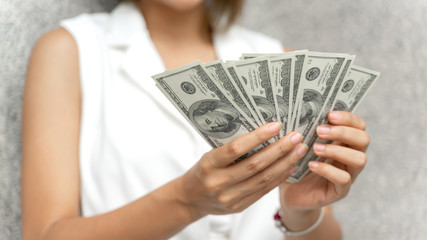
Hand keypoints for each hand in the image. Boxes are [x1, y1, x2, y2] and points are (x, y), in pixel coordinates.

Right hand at [177, 122, 307, 220]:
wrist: (190, 199)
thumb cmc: (202, 171)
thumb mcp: (209, 155)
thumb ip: (231, 148)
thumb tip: (261, 131)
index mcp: (208, 164)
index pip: (236, 149)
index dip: (257, 137)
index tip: (276, 125)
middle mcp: (218, 182)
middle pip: (255, 165)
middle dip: (279, 149)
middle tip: (296, 137)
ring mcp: (229, 197)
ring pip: (263, 179)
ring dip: (284, 163)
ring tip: (298, 150)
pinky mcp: (238, 207)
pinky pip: (263, 191)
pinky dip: (279, 178)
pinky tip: (290, 167)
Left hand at [280, 111, 368, 211]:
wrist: (292, 193)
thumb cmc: (297, 163)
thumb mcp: (301, 144)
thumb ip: (306, 130)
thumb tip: (301, 111)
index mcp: (344, 141)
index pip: (359, 125)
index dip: (348, 118)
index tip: (329, 115)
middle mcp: (351, 156)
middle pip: (364, 139)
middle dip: (343, 132)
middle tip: (319, 130)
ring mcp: (349, 174)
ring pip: (359, 159)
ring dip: (337, 151)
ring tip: (315, 148)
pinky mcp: (341, 191)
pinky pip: (344, 179)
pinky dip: (327, 170)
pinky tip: (311, 165)